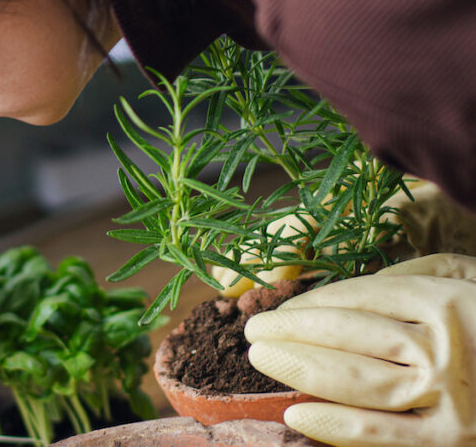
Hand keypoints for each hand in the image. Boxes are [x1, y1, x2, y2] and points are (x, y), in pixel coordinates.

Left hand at [245, 253, 475, 446]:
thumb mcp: (469, 278)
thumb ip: (414, 276)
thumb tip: (346, 290)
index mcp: (446, 301)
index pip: (357, 299)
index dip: (310, 304)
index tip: (279, 307)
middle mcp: (444, 347)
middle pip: (348, 336)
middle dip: (291, 332)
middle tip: (252, 331)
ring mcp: (450, 399)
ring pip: (356, 381)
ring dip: (299, 369)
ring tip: (261, 359)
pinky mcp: (454, 443)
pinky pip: (382, 436)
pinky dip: (335, 427)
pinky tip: (296, 414)